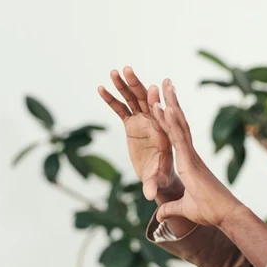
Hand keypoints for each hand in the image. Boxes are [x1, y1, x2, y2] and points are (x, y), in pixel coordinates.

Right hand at [98, 67, 179, 201]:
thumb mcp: (158, 180)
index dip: (157, 104)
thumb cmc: (162, 178)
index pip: (162, 116)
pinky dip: (112, 99)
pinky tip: (101, 87)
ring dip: (124, 85)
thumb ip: (153, 184)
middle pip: (146, 101)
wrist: (159, 176)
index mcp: (165, 133)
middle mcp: (154, 123)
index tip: (153, 90)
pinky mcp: (132, 124)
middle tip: (129, 70)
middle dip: (137, 86)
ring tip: (114, 71)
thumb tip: (149, 195)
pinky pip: (121, 109)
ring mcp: (143, 122)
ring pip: (133, 100)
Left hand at [151, 79, 243, 227]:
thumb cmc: (210, 212)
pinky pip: (178, 138)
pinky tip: (165, 107)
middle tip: (166, 84)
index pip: (177, 136)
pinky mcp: (191, 161)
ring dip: (170, 105)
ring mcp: (191, 156)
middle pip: (179, 124)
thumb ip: (171, 209)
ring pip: (179, 125)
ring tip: (163, 87)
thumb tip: (160, 215)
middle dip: (172, 103)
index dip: (171, 119)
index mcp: (189, 163)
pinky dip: (171, 122)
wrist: (225, 214)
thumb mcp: (184, 209)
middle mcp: (190, 155)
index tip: (165, 103)